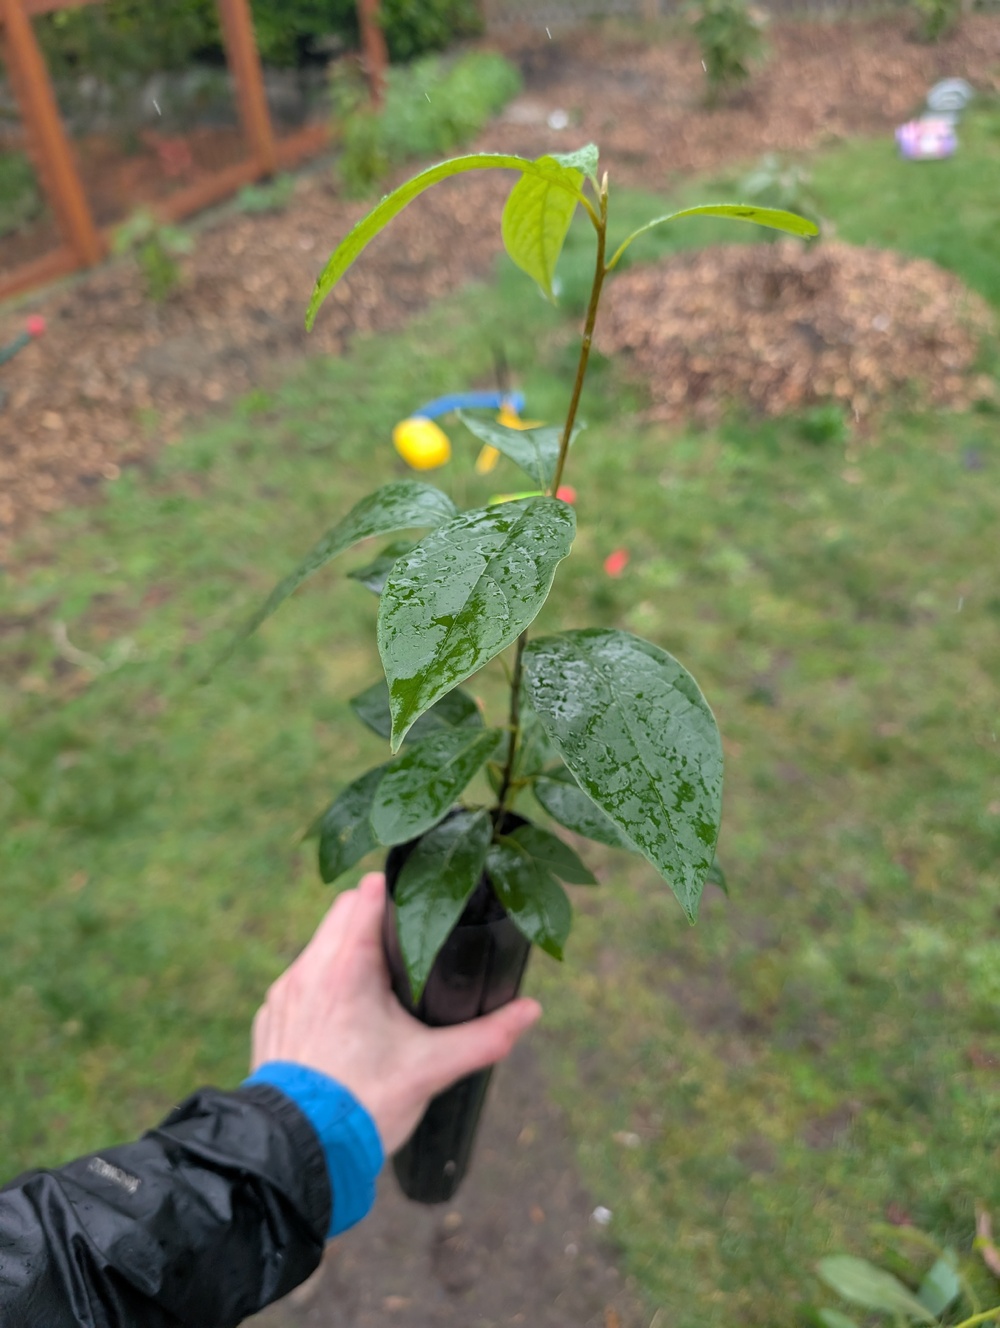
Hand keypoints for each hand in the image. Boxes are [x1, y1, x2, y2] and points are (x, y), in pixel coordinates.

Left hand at [250, 872, 541, 1155]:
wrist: (296, 1154)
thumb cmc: (363, 1105)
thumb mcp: (432, 1068)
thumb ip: (485, 1036)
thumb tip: (530, 1012)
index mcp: (347, 967)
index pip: (365, 895)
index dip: (393, 889)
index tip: (417, 894)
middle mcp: (308, 970)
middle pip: (340, 912)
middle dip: (372, 915)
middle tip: (408, 935)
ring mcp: (284, 994)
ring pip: (319, 946)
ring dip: (346, 948)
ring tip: (380, 975)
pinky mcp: (271, 1018)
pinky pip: (300, 981)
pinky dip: (323, 983)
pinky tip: (345, 1014)